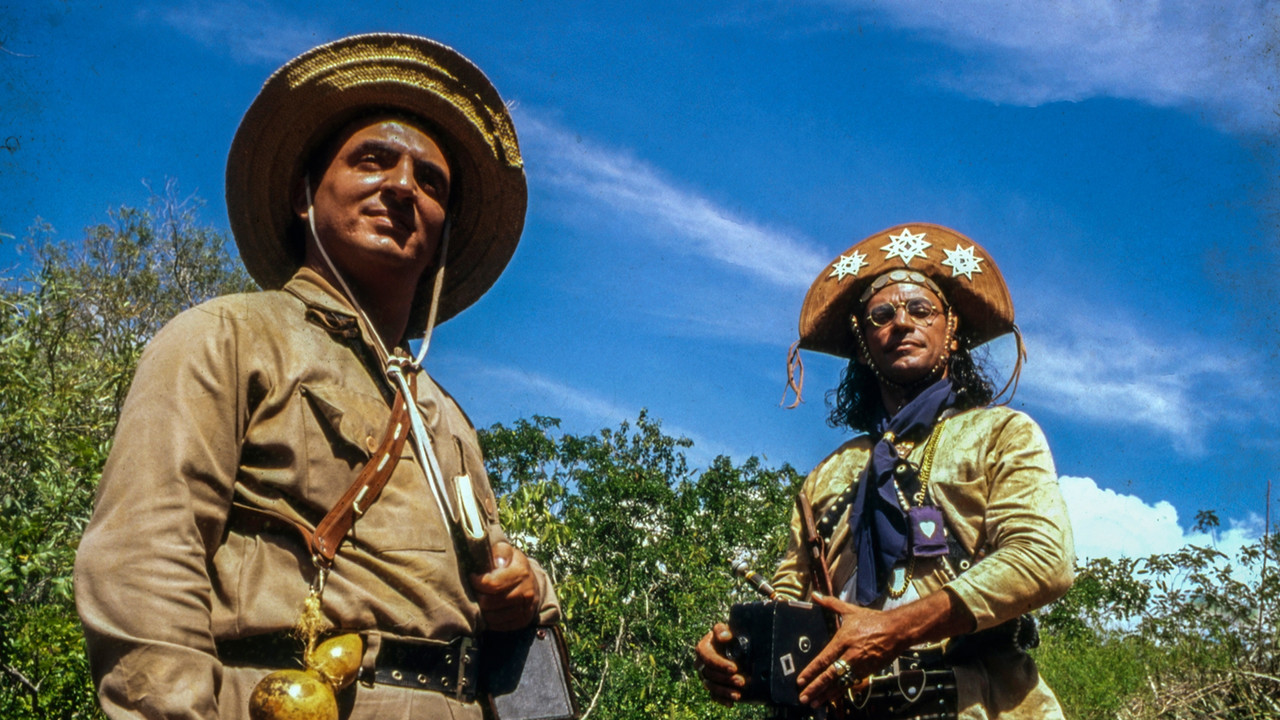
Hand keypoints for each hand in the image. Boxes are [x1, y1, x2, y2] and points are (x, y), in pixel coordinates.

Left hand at [469, 542, 539, 630]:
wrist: (531, 582)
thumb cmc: (511, 565)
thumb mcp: (506, 551)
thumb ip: (500, 551)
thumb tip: (498, 561)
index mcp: (521, 572)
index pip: (492, 584)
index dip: (477, 582)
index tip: (472, 577)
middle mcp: (527, 592)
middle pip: (490, 602)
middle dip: (478, 597)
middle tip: (475, 591)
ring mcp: (526, 608)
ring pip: (493, 617)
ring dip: (482, 610)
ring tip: (480, 601)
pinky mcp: (523, 621)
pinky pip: (499, 626)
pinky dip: (489, 621)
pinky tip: (487, 611)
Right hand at [694, 623, 746, 705]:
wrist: (735, 648)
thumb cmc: (730, 637)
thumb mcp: (727, 630)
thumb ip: (722, 630)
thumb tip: (724, 637)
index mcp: (703, 648)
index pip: (707, 657)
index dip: (719, 664)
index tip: (734, 667)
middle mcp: (701, 664)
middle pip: (709, 674)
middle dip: (725, 679)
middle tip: (741, 681)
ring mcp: (705, 677)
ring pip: (710, 686)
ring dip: (725, 691)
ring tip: (739, 694)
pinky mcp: (711, 687)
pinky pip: (713, 696)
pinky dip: (722, 699)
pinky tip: (732, 702)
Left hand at [796, 593, 903, 707]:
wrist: (897, 630)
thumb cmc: (873, 620)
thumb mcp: (850, 610)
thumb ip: (830, 604)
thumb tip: (815, 594)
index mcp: (844, 640)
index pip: (824, 659)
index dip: (812, 671)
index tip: (801, 680)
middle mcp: (851, 655)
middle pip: (830, 675)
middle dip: (815, 687)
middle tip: (803, 697)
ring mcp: (860, 665)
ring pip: (841, 683)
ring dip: (826, 694)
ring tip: (814, 703)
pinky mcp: (868, 672)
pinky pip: (851, 684)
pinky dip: (840, 692)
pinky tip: (830, 698)